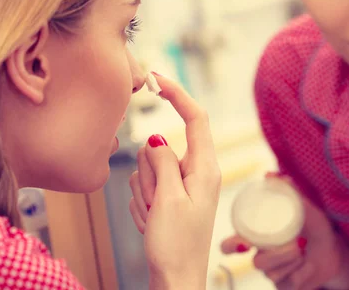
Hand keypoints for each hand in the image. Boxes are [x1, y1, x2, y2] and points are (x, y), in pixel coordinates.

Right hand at [128, 73, 221, 288]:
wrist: (175, 280)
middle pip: (162, 148)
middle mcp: (197, 173)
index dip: (177, 94)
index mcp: (206, 168)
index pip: (196, 118)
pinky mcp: (170, 199)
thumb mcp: (168, 199)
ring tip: (157, 217)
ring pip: (149, 169)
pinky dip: (143, 204)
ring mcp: (182, 187)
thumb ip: (163, 162)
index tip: (156, 78)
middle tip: (157, 203)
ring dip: (145, 192)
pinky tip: (154, 223)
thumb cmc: (177, 245)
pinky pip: (145, 188)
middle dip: (150, 172)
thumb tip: (159, 137)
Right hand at [221, 175, 348, 289]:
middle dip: (276, 254)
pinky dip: (300, 272)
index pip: (231, 245)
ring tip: (304, 249)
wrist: (334, 251)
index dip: (230, 246)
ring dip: (292, 260)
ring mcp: (272, 273)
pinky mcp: (284, 286)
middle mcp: (261, 256)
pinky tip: (307, 264)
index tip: (243, 242)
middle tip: (296, 244)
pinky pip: (286, 283)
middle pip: (256, 262)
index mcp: (259, 237)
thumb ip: (289, 191)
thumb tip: (269, 174)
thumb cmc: (315, 227)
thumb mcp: (306, 207)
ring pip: (271, 273)